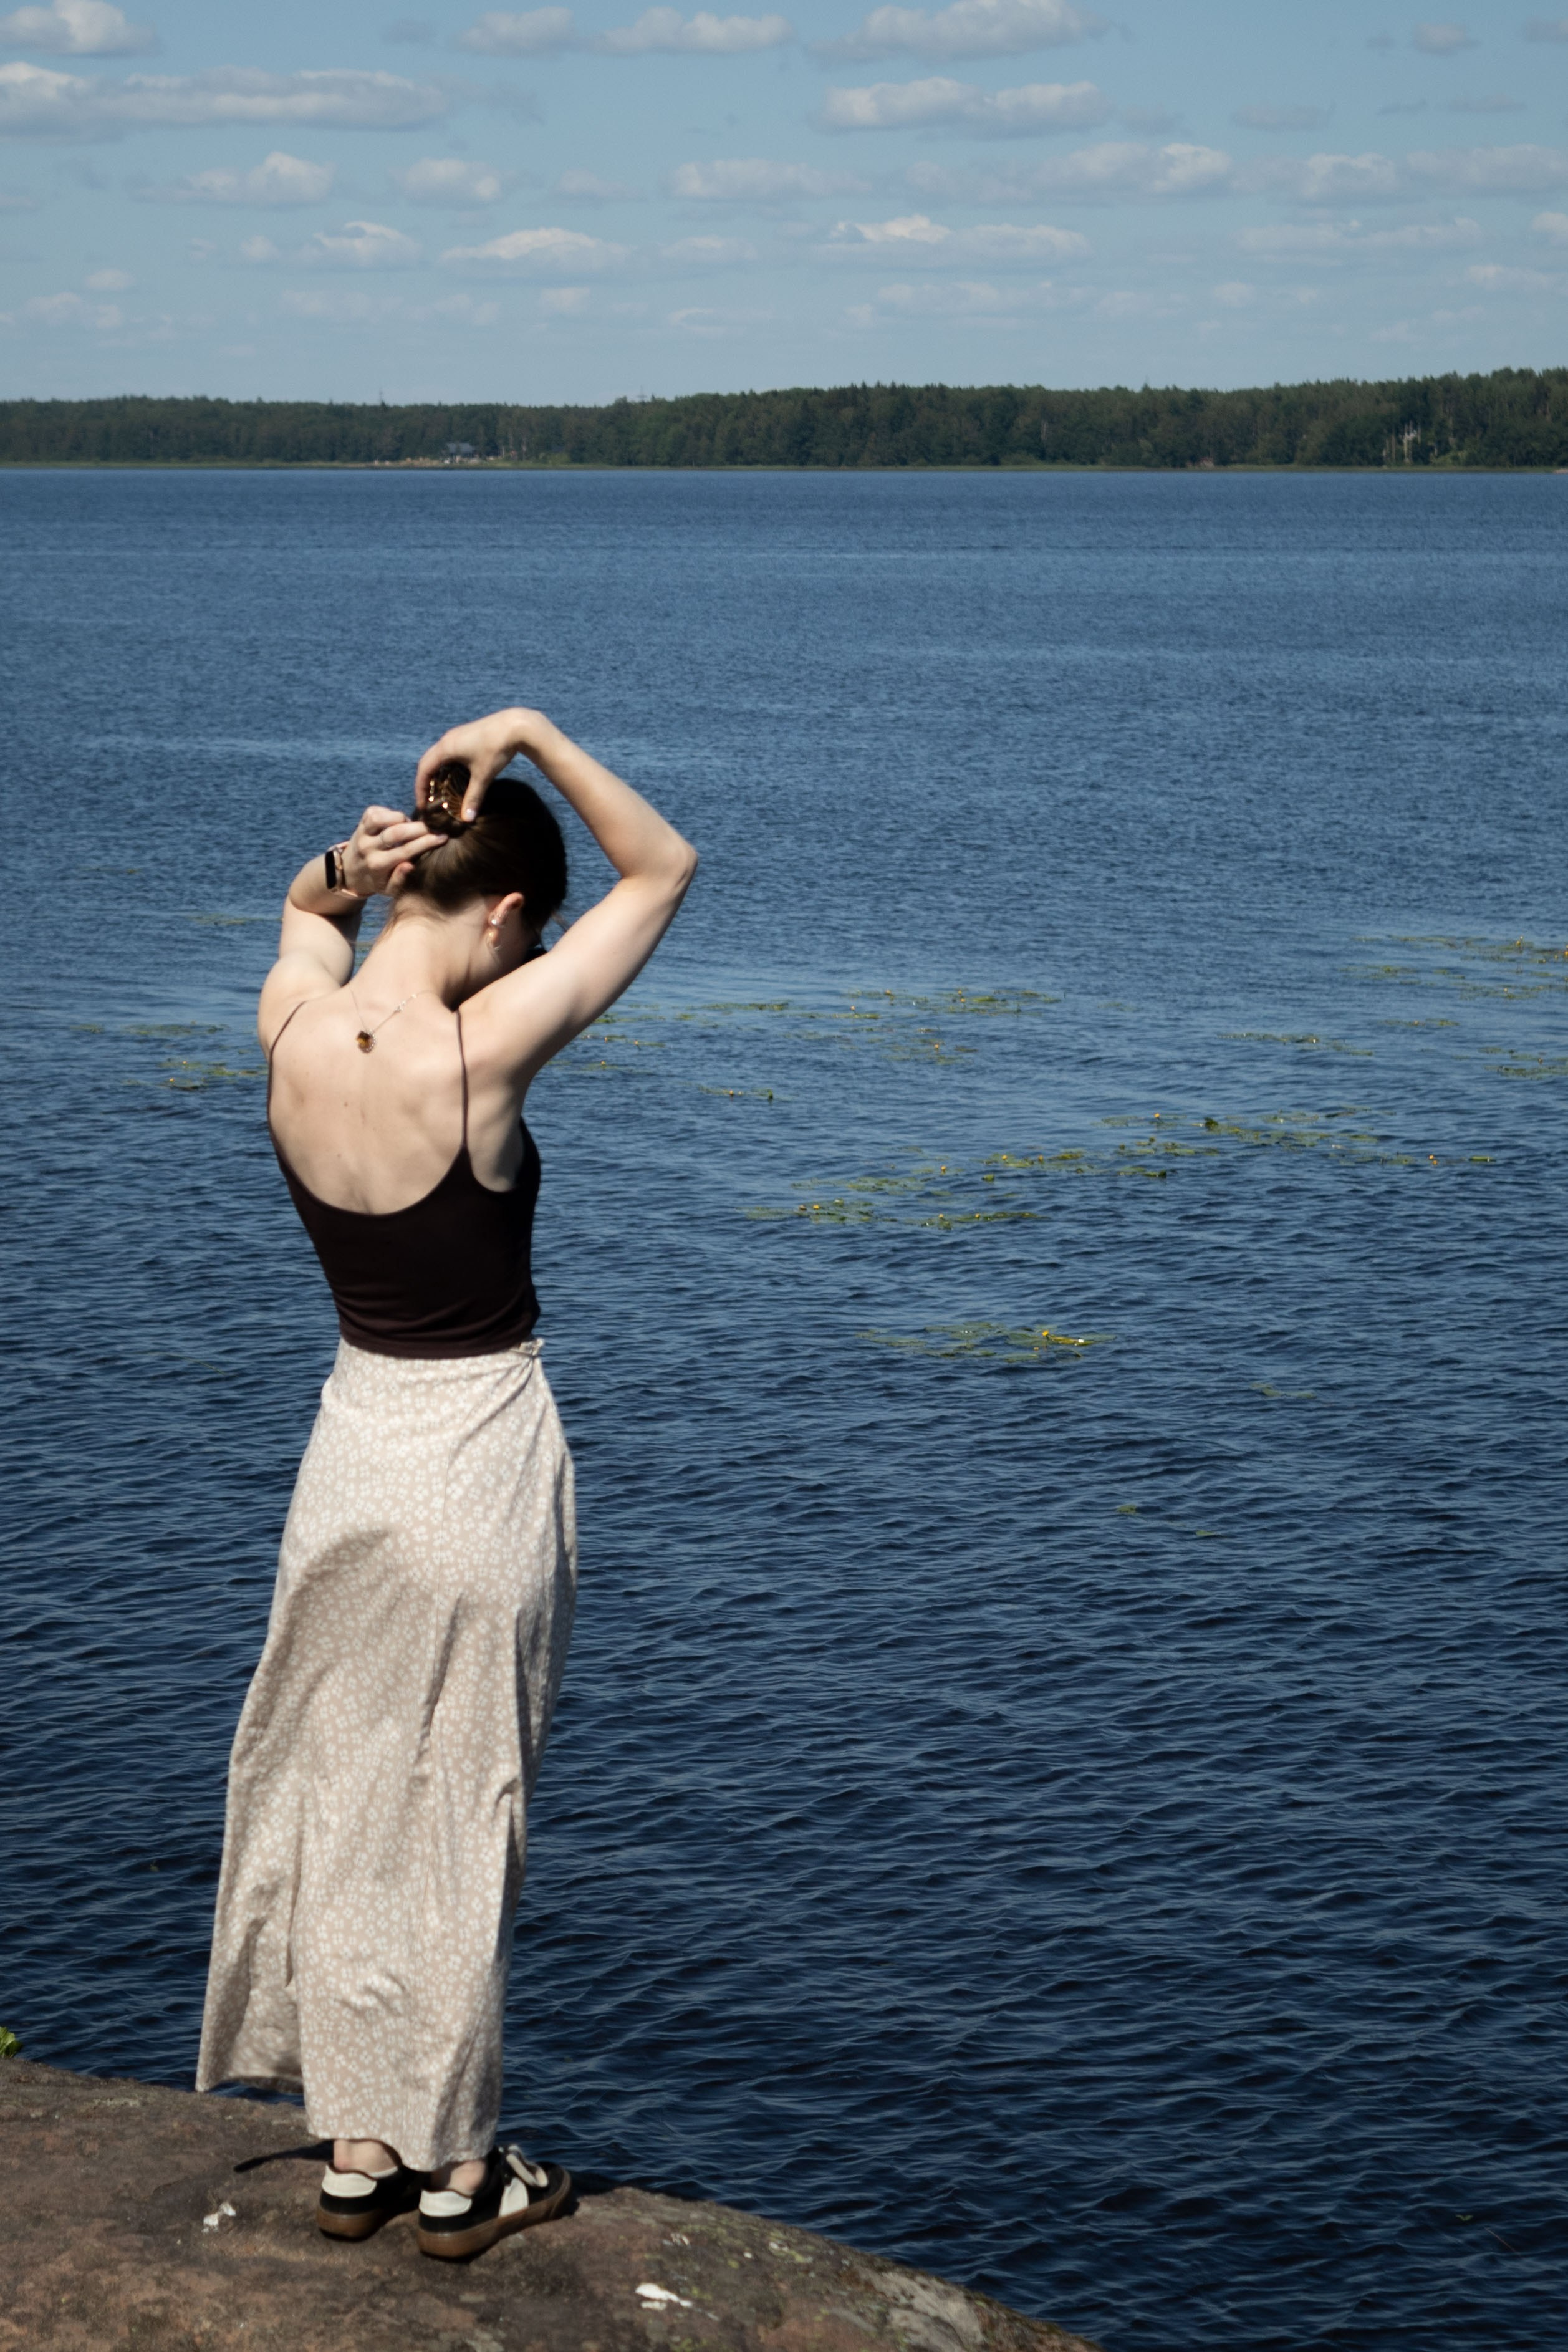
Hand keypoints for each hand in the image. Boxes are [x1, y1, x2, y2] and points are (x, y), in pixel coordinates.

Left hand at [342, 805, 446, 894]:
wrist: (350, 872)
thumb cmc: (377, 880)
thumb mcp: (388, 889)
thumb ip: (399, 879)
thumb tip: (410, 865)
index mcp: (377, 865)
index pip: (405, 851)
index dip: (426, 842)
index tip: (443, 837)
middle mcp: (367, 848)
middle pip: (396, 832)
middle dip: (420, 828)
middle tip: (435, 827)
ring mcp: (362, 833)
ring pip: (382, 818)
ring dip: (402, 818)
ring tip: (411, 826)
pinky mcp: (360, 822)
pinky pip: (376, 811)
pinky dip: (390, 813)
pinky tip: (398, 822)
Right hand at [414, 708, 548, 821]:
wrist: (516, 725)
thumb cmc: (496, 749)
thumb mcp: (483, 776)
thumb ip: (473, 797)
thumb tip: (467, 819)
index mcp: (445, 748)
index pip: (424, 769)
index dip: (420, 788)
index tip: (422, 805)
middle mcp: (447, 739)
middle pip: (427, 761)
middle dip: (425, 780)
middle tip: (428, 798)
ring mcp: (456, 735)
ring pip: (438, 755)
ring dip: (436, 771)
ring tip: (440, 788)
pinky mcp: (466, 734)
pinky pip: (448, 750)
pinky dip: (446, 764)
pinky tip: (455, 774)